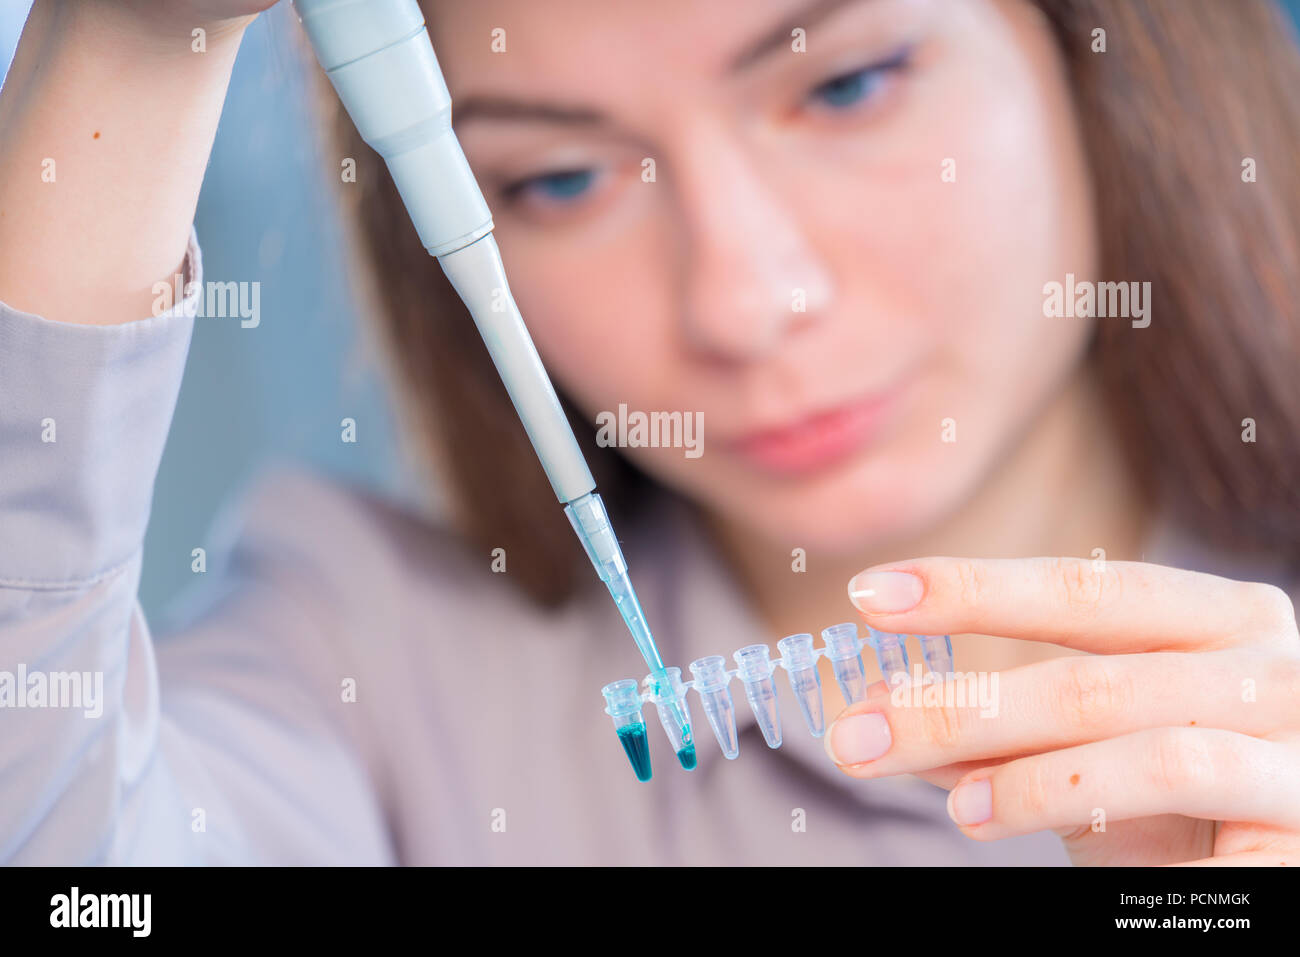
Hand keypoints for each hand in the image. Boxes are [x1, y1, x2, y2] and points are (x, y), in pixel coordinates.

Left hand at [825, 557, 1299, 865]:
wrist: (1280, 856)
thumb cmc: (1182, 797)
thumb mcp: (1090, 746)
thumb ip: (1001, 727)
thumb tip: (883, 715)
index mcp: (1221, 618)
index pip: (1084, 590)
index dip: (972, 589)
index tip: (869, 597)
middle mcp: (1273, 671)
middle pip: (1091, 681)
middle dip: (957, 709)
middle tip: (856, 736)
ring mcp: (1299, 760)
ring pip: (1150, 757)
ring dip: (1030, 785)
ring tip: (956, 811)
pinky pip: (1206, 857)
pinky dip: (1118, 856)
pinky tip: (1054, 862)